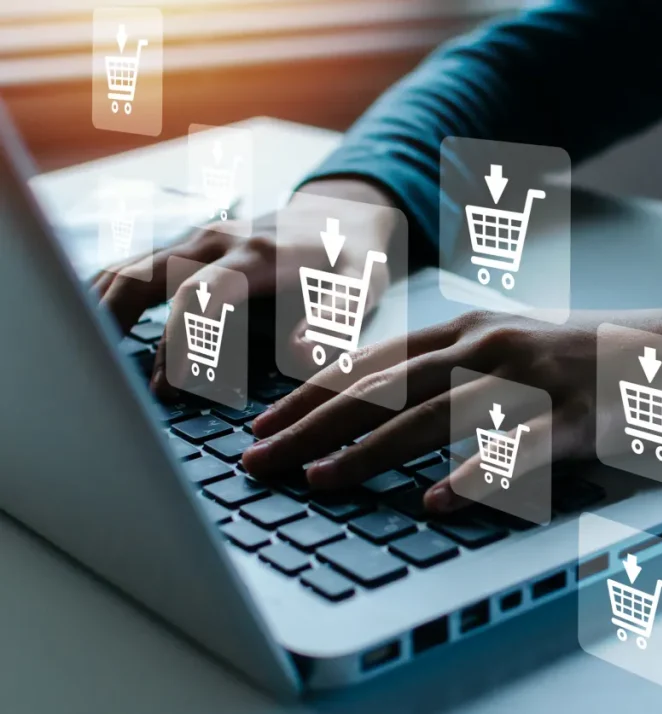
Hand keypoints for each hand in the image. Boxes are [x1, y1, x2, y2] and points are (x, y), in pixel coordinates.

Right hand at [89, 179, 398, 394]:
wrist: (345, 215)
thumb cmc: (353, 260)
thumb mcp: (361, 290)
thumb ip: (335, 322)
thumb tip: (301, 355)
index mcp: (257, 256)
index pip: (200, 295)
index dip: (180, 340)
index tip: (169, 385)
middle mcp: (216, 241)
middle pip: (145, 275)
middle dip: (115, 323)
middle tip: (97, 374)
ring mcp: (197, 240)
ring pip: (131, 268)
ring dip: (103, 311)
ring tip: (84, 358)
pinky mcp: (189, 247)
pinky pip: (137, 266)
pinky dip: (109, 293)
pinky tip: (93, 325)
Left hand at [242, 295, 661, 512]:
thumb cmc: (583, 356)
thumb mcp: (504, 347)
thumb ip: (444, 370)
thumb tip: (372, 404)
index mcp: (467, 328)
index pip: (372, 363)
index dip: (310, 396)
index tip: (260, 429)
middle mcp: (490, 344)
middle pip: (387, 387)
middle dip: (314, 426)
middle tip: (259, 463)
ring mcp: (534, 378)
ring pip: (439, 413)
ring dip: (374, 450)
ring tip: (324, 482)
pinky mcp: (577, 416)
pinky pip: (521, 449)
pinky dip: (478, 474)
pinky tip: (439, 501)